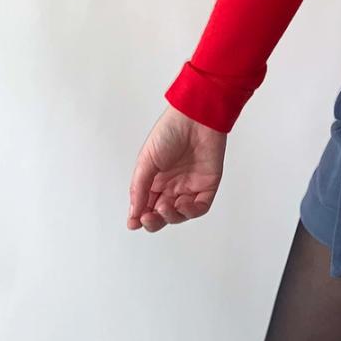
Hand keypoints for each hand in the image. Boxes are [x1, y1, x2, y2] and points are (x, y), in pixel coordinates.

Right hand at [127, 105, 226, 230]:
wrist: (196, 117)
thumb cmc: (170, 132)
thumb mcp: (146, 160)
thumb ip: (140, 188)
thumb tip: (134, 215)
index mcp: (156, 179)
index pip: (146, 205)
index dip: (140, 217)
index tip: (134, 223)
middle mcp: (172, 185)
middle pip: (162, 214)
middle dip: (154, 221)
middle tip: (148, 218)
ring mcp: (190, 185)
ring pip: (180, 214)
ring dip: (171, 217)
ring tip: (164, 206)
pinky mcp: (207, 184)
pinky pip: (200, 207)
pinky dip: (190, 211)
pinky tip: (182, 204)